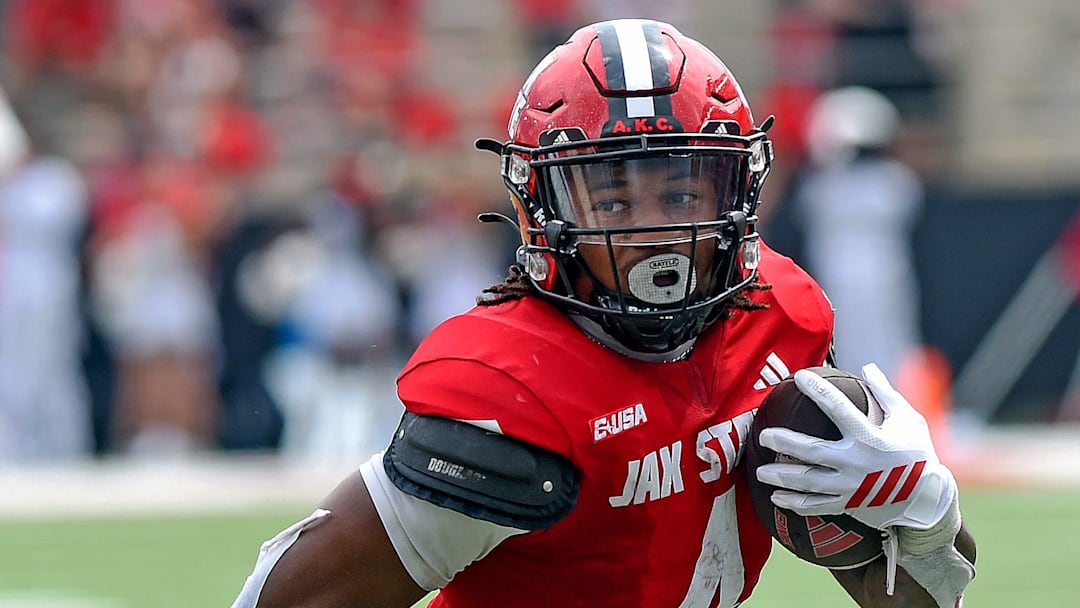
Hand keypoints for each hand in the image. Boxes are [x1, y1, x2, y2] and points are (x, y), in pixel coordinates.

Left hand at [755, 363, 956, 531]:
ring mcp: (851, 487)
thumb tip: (868, 366)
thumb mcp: (908, 420)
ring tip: (760, 471)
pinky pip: (817, 506)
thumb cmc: (917, 454)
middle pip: (813, 452)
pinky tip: (776, 497)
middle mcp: (857, 462)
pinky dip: (795, 503)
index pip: (839, 408)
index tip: (799, 376)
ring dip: (783, 477)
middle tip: (764, 435)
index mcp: (870, 438)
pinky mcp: (848, 504)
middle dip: (786, 443)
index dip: (818, 390)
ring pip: (809, 482)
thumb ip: (886, 394)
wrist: (927, 500)